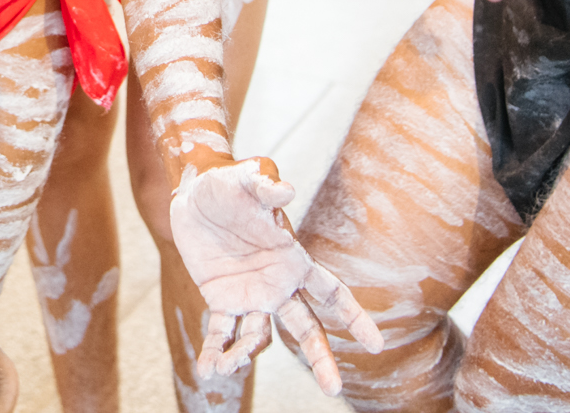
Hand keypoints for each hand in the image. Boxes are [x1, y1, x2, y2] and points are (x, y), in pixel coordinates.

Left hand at [171, 159, 380, 392]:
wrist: (193, 191)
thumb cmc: (228, 182)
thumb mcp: (247, 180)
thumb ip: (266, 186)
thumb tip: (285, 190)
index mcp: (294, 260)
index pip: (332, 293)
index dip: (354, 317)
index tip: (376, 345)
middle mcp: (278, 285)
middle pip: (307, 328)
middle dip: (321, 358)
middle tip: (334, 389)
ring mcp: (251, 296)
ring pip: (259, 339)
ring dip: (245, 356)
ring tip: (227, 367)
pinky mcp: (221, 300)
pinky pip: (222, 333)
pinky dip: (216, 352)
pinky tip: (207, 370)